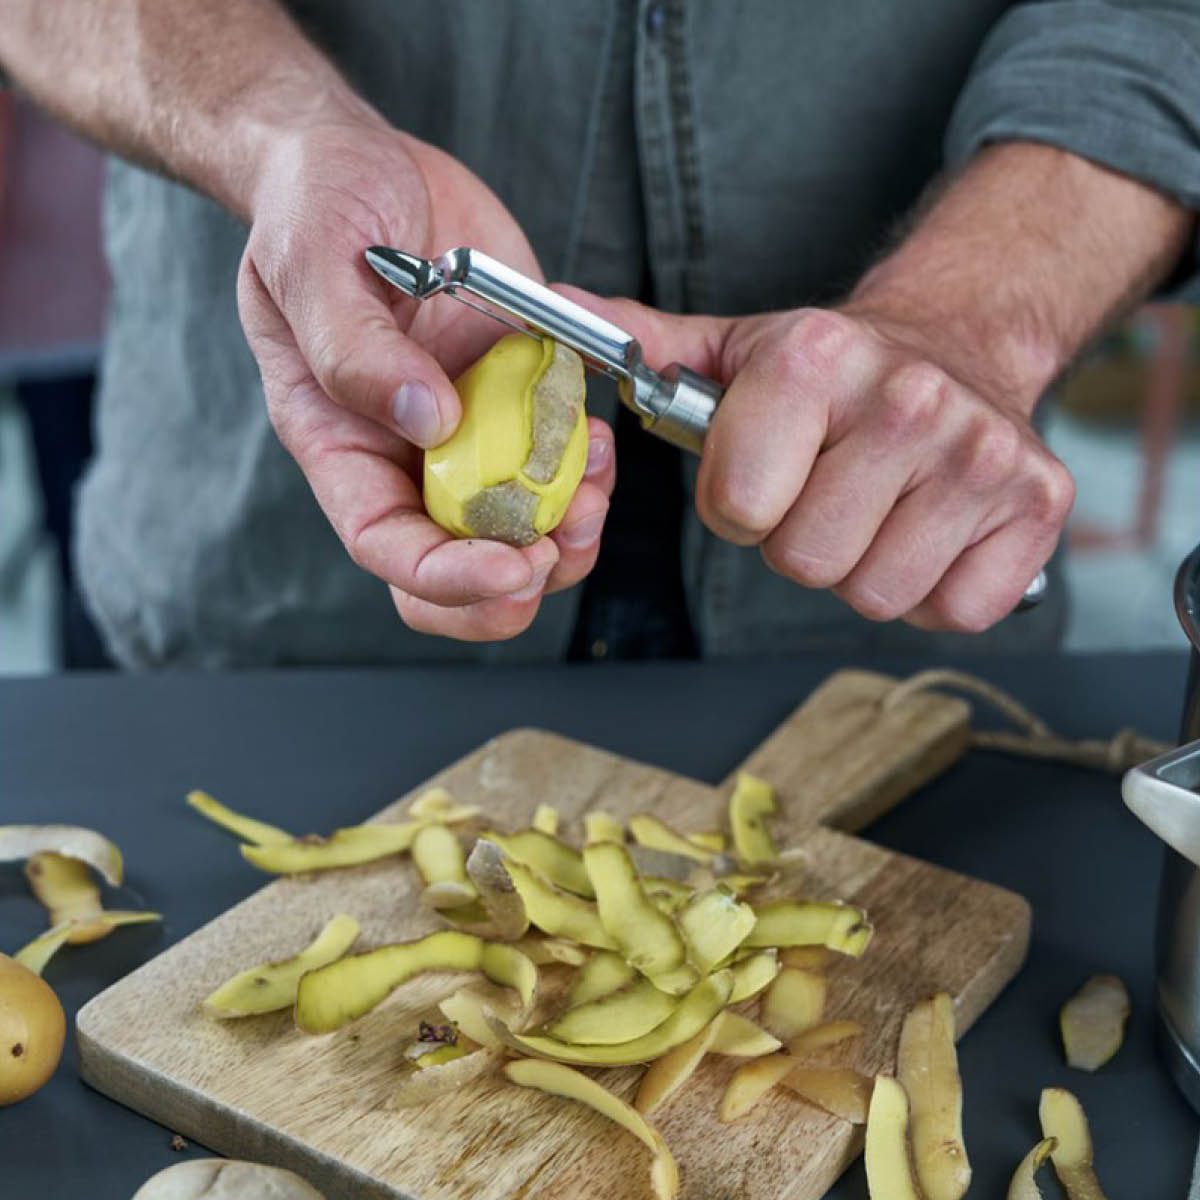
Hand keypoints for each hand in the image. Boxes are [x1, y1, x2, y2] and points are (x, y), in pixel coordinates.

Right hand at [236, 107, 613, 640]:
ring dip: (570, 528)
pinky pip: (561, 457)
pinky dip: (590, 466)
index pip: (388, 545)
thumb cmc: (312, 206)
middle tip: (565, 544)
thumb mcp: (309, 260)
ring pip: (523, 525)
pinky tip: (601, 438)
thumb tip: (426, 422)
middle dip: (519, 579)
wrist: (367, 161)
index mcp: (342, 442)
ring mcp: (471, 428)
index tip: (512, 569)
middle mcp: (408, 452)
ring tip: (597, 485)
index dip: (448, 576)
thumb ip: (353, 349)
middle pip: (458, 561)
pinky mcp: (520, 393)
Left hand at [559, 292, 1072, 632]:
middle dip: (800, 540)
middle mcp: (910, 400)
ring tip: (877, 503)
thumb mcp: (734, 349)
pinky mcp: (1039, 505)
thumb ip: (646, 349)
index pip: (738, 507)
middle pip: (806, 562)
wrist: (958, 344)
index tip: (764, 474)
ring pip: (876, 594)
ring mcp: (983, 455)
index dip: (739, 506)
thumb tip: (555, 313)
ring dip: (864, 564)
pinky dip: (934, 587)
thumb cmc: (828, 372)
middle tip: (825, 488)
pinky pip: (954, 611)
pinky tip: (928, 526)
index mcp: (816, 359)